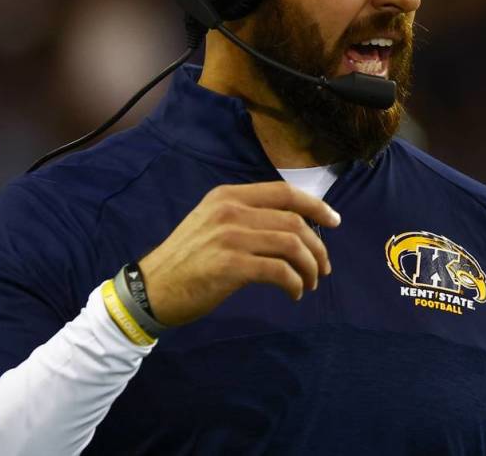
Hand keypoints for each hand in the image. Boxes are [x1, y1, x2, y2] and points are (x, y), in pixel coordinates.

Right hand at [137, 182, 341, 326]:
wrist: (150, 290)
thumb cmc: (186, 261)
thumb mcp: (212, 224)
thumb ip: (246, 218)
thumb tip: (294, 228)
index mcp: (228, 196)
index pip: (284, 192)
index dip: (315, 205)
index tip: (334, 221)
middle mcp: (230, 211)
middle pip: (294, 220)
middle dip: (317, 245)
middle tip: (324, 267)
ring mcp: (229, 237)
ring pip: (291, 244)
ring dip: (310, 266)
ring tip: (310, 283)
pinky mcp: (230, 266)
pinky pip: (279, 271)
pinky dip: (295, 283)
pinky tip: (294, 293)